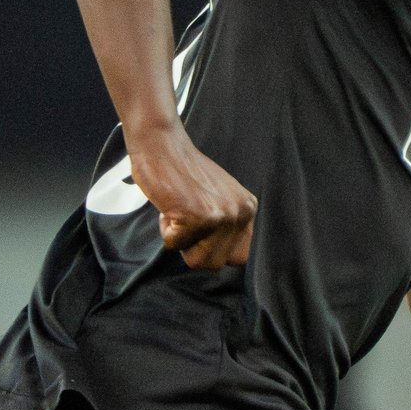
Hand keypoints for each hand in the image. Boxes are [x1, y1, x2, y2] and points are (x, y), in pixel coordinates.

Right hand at [127, 120, 257, 268]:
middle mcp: (240, 213)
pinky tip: (170, 205)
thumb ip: (225, 224)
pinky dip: (165, 230)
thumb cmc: (182, 172)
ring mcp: (220, 216)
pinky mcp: (196, 217)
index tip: (200, 229)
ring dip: (180, 240)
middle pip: (216, 264)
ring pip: (197, 260)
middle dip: (194, 248)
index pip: (239, 257)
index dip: (214, 250)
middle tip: (186, 218)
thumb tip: (220, 259)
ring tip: (179, 210)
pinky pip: (174, 245)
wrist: (162, 145)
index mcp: (248, 208)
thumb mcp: (218, 197)